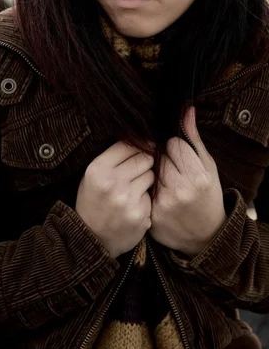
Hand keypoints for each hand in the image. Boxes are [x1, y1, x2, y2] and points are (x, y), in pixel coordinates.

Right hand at [76, 141, 153, 257]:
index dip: (137, 145)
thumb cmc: (92, 202)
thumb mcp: (91, 176)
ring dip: (146, 179)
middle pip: (144, 158)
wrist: (92, 238)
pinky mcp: (141, 214)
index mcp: (98, 170)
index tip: (142, 147)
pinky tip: (134, 204)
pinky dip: (145, 198)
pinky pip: (151, 196)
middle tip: (138, 168)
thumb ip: (111, 158)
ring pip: (151, 175)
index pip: (127, 145)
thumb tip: (139, 141)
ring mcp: (128, 200)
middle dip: (144, 161)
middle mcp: (113, 183)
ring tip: (133, 188)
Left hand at [150, 107, 225, 257]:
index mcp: (198, 177)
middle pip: (158, 157)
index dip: (175, 150)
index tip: (181, 159)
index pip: (172, 144)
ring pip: (148, 172)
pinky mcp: (151, 215)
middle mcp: (180, 191)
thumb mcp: (208, 167)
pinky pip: (142, 189)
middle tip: (173, 173)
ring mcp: (163, 204)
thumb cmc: (207, 196)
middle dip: (163, 161)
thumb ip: (194, 139)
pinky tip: (157, 195)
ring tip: (166, 184)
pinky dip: (146, 189)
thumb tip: (186, 110)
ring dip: (153, 174)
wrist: (204, 237)